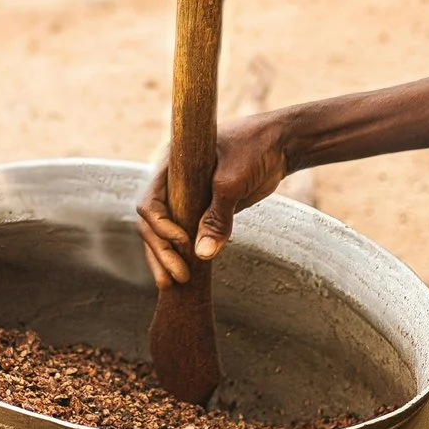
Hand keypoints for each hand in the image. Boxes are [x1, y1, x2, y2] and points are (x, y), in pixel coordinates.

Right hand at [137, 113, 293, 287]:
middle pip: (153, 224)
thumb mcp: (232, 182)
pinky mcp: (201, 209)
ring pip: (164, 233)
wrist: (278, 143)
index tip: (183, 241)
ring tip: (172, 284)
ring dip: (166, 258)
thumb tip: (202, 254)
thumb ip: (217, 217)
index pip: (150, 203)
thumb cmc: (253, 149)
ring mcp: (185, 198)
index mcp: (170, 167)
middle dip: (161, 251)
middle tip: (176, 278)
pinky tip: (185, 273)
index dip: (161, 227)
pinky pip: (185, 234)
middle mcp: (172, 184)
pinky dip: (182, 254)